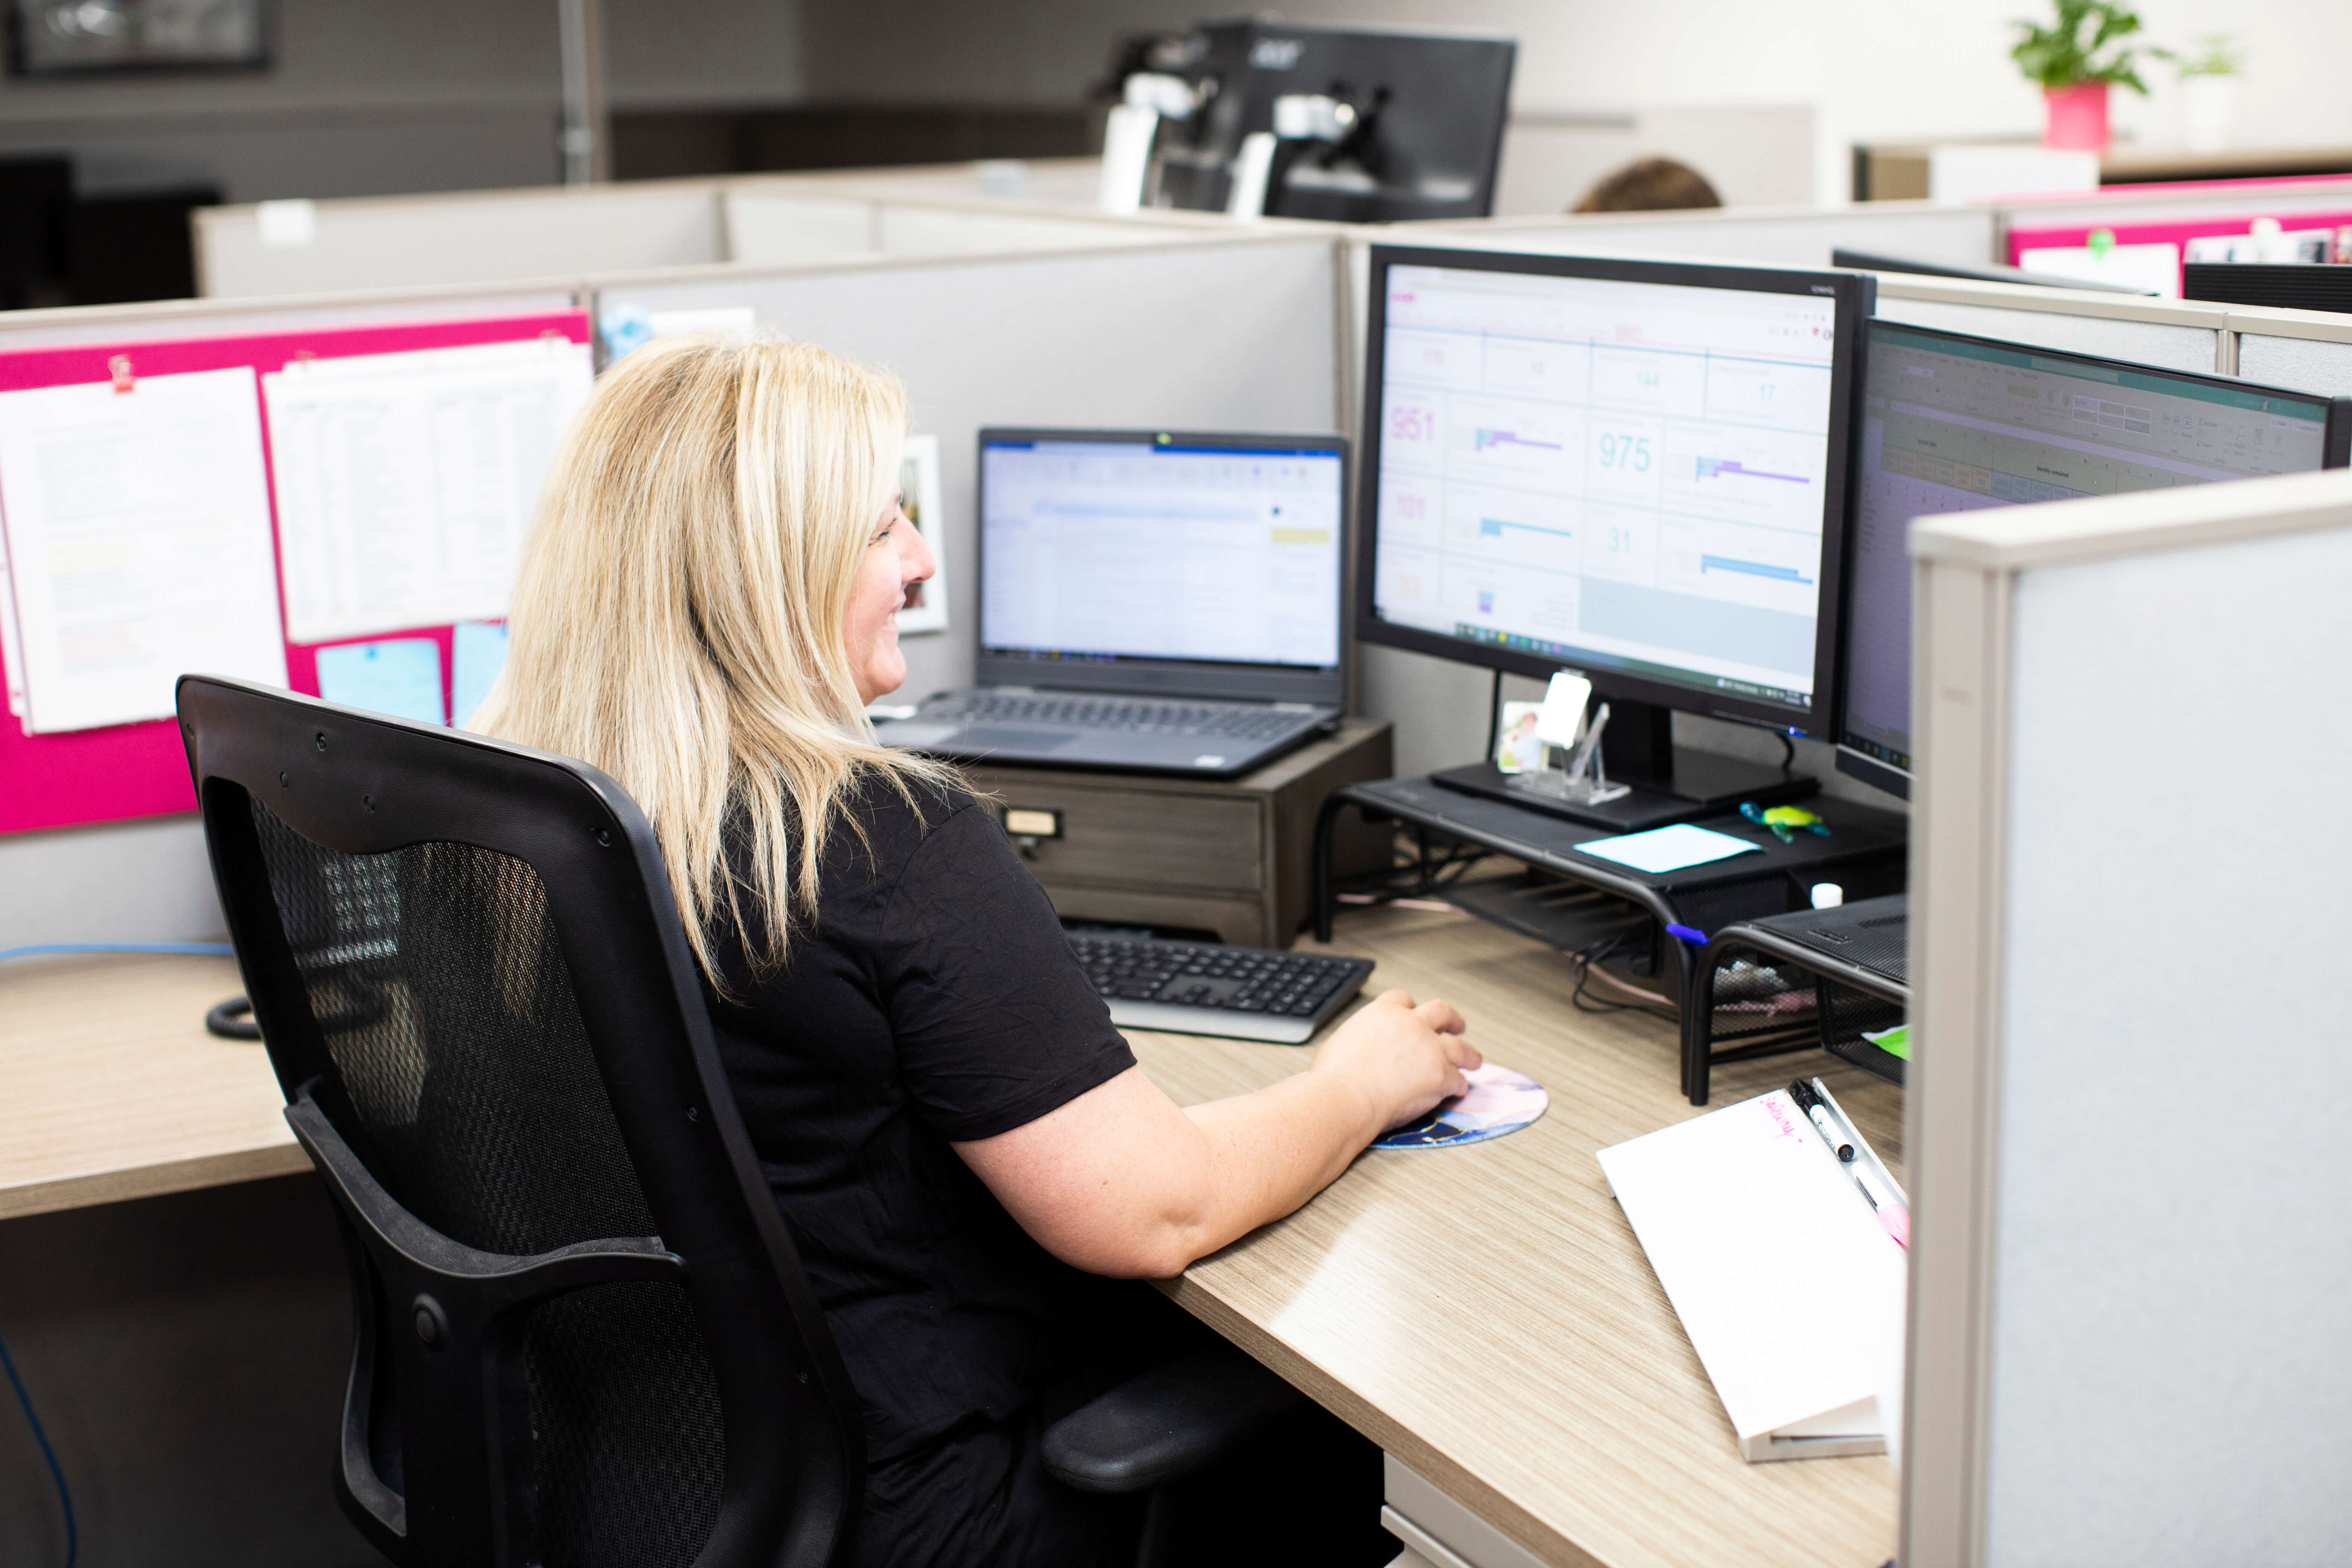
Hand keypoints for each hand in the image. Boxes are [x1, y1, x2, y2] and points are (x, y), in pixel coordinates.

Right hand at [1308, 988, 1480, 1134]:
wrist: (1345, 1096)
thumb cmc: (1335, 1076)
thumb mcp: (1342, 1040)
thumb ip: (1362, 1037)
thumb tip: (1362, 1048)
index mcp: (1383, 1011)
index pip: (1404, 999)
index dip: (1412, 1009)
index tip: (1416, 1014)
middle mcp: (1411, 1023)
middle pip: (1441, 1012)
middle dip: (1452, 1020)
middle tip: (1457, 1026)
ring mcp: (1429, 1048)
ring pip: (1459, 1046)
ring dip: (1469, 1054)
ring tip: (1473, 1060)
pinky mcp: (1440, 1074)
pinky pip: (1457, 1078)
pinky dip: (1459, 1084)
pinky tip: (1458, 1089)